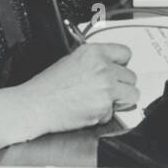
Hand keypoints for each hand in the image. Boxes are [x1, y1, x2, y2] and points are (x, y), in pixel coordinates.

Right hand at [22, 43, 137, 132]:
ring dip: (121, 100)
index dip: (122, 64)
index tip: (119, 70)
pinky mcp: (104, 107)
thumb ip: (95, 62)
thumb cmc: (47, 87)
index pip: (125, 53)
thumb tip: (111, 67)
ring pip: (132, 94)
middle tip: (106, 91)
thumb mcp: (71, 61)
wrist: (34, 106)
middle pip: (131, 76)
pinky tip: (89, 110)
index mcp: (94, 53)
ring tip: (101, 101)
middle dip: (121, 85)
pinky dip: (105, 114)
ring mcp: (106, 88)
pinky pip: (116, 112)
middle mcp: (103, 68)